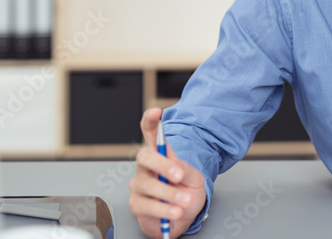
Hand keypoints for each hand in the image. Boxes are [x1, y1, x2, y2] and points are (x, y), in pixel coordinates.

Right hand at [130, 108, 206, 238]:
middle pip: (145, 157)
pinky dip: (163, 209)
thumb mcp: (194, 179)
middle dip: (162, 165)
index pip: (151, 134)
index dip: (151, 121)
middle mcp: (146, 168)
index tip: (156, 112)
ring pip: (147, 184)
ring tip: (185, 201)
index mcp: (161, 155)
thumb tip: (176, 167)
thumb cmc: (186, 194)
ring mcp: (139, 185)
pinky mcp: (137, 204)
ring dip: (169, 194)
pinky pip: (147, 206)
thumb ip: (185, 170)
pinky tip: (175, 212)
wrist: (183, 218)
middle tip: (178, 176)